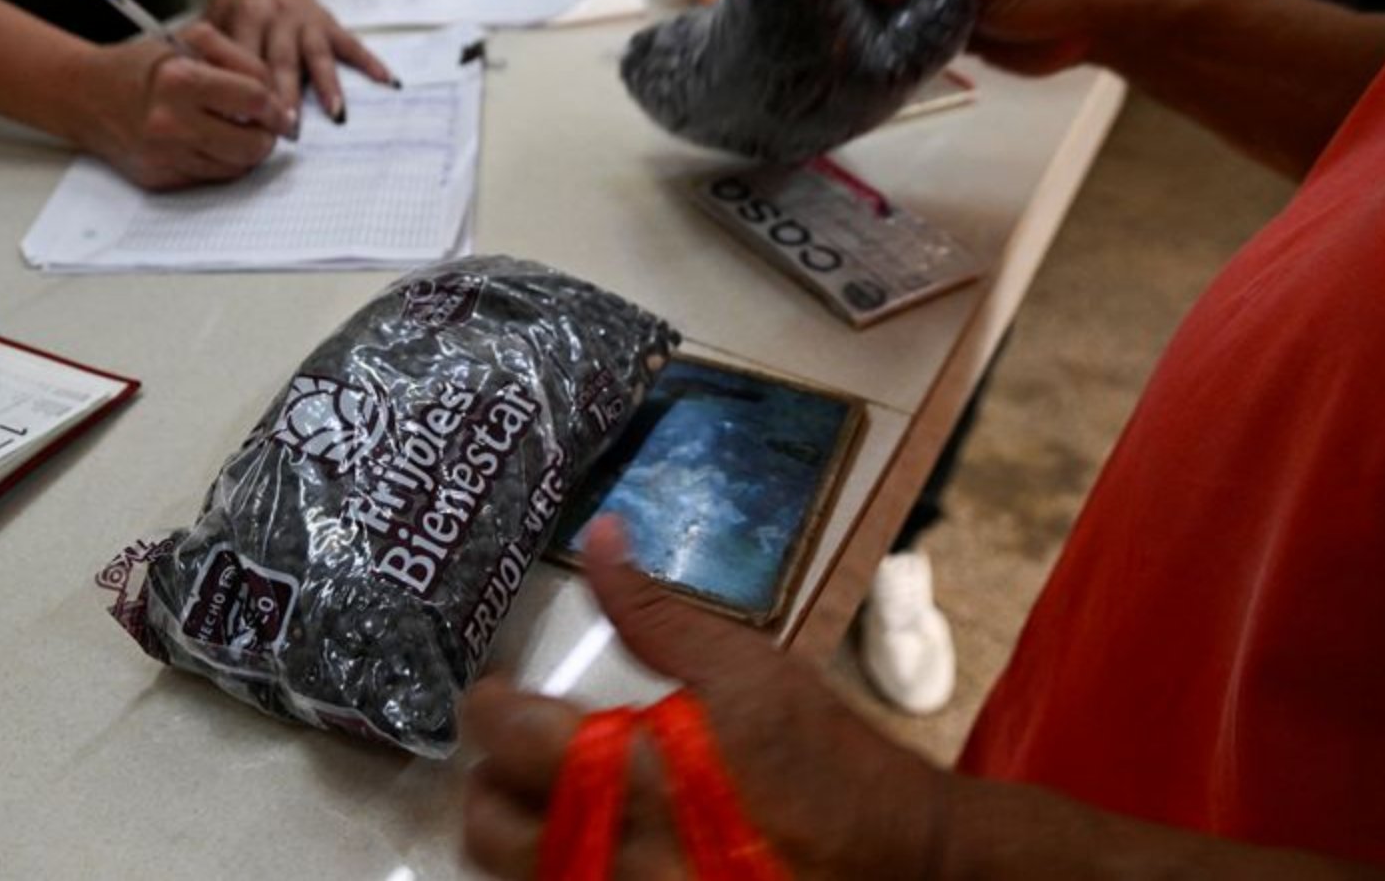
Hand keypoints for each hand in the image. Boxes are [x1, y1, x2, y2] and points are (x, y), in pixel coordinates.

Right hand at [70, 21, 291, 189]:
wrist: (86, 95)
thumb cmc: (144, 66)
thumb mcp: (189, 42)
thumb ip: (240, 61)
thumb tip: (277, 102)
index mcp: (180, 80)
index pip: (253, 99)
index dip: (276, 108)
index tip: (281, 112)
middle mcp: (171, 122)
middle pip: (251, 145)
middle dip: (266, 137)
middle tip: (264, 127)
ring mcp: (164, 156)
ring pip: (236, 168)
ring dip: (245, 152)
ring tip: (234, 132)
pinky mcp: (159, 178)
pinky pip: (210, 178)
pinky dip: (219, 162)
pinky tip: (209, 144)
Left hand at [205, 0, 393, 124]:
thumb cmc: (234, 4)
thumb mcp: (212, 19)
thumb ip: (210, 53)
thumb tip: (205, 99)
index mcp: (246, 15)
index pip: (246, 58)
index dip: (246, 90)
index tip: (246, 122)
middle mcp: (278, 17)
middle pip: (282, 62)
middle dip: (285, 97)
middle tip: (289, 130)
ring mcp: (307, 21)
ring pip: (317, 56)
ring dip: (327, 85)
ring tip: (336, 114)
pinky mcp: (329, 23)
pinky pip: (351, 44)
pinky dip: (370, 62)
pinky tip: (387, 81)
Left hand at [462, 517, 944, 879]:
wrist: (898, 861)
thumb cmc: (823, 759)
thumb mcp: (746, 668)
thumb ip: (653, 611)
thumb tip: (599, 537)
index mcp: (630, 776)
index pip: (505, 739)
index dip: (487, 705)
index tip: (498, 690)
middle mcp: (614, 857)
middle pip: (487, 830)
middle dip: (488, 780)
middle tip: (520, 746)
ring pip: (516, 877)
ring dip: (520, 831)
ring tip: (553, 794)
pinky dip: (564, 868)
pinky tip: (598, 840)